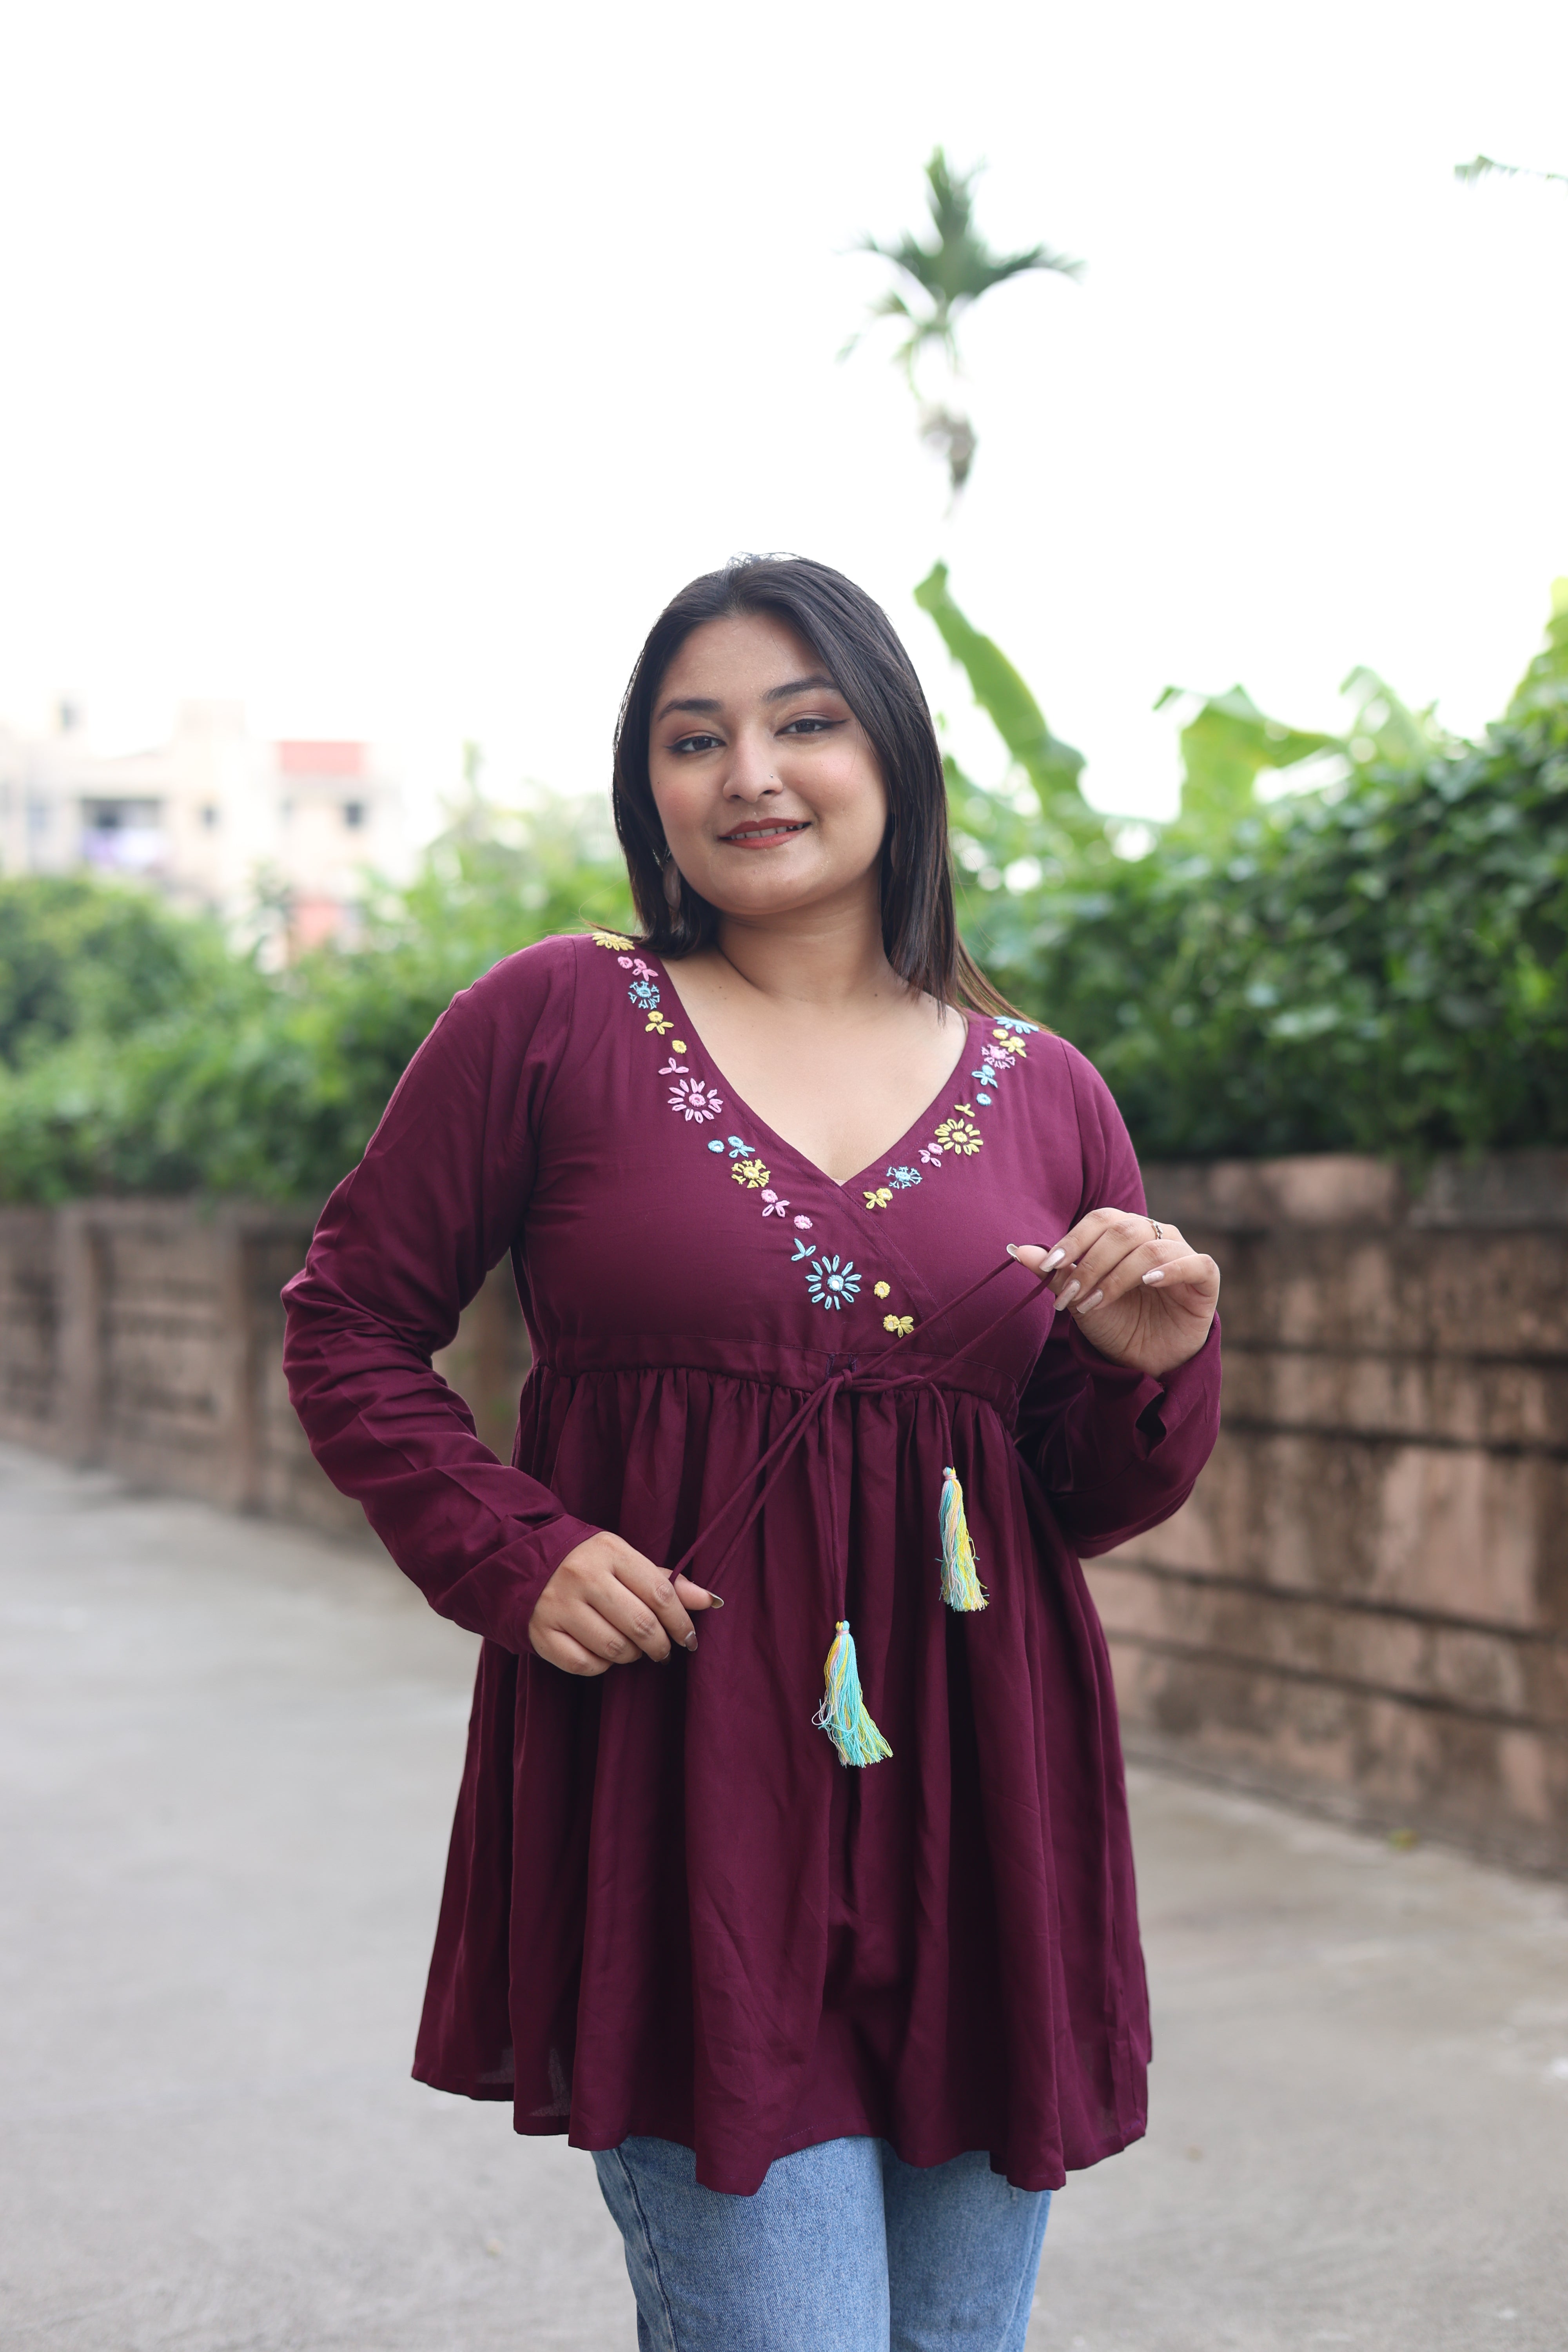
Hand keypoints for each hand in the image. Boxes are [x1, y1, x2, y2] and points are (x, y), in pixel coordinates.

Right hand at [528, 1531, 720, 1676]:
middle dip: (660, 1645)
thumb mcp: (625, 1560)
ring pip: (614, 1649)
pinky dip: (602, 1665)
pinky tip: (603, 1654)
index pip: (660, 1593)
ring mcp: (558, 1605)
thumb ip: (666, 1581)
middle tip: (663, 1650)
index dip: (682, 1622)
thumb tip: (709, 1601)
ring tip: (632, 1648)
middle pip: (640, 1625)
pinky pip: (585, 1665)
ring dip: (632, 1655)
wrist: (524, 1561)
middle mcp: (582, 1576)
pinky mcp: (541, 1632)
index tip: (689, 1638)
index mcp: (609, 1552)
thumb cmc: (588, 1563)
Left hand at [1010, 1209, 1219, 1377]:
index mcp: (1126, 1232)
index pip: (1100, 1220)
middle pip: (1122, 1231)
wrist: (1146, 1361)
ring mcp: (1182, 1254)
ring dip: (1116, 1277)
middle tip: (1069, 1297)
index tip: (1049, 1267)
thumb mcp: (1078, 1299)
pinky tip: (1147, 1283)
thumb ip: (1054, 1273)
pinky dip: (1170, 1270)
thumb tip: (1015, 1248)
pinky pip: (1194, 1263)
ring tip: (1094, 1304)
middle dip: (1090, 1265)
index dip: (1074, 1240)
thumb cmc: (1115, 1323)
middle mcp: (1155, 1235)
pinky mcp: (1205, 1278)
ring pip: (1151, 1248)